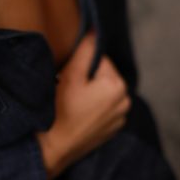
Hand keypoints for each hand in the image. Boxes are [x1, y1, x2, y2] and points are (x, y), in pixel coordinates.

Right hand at [36, 31, 129, 178]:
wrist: (54, 148)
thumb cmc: (60, 111)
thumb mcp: (71, 75)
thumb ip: (85, 50)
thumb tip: (94, 30)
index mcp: (118, 86)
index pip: (99, 60)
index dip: (80, 65)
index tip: (67, 77)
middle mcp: (125, 102)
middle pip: (102, 76)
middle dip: (86, 79)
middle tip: (68, 91)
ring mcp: (119, 118)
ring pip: (102, 93)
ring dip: (89, 93)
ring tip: (71, 103)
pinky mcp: (112, 130)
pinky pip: (102, 109)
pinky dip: (92, 108)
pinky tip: (77, 115)